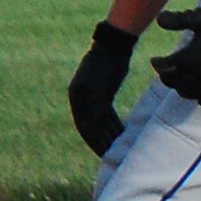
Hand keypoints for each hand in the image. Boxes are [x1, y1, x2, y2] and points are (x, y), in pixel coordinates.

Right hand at [68, 20, 138, 157]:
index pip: (84, 126)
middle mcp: (82, 98)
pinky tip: (123, 132)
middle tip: (114, 155)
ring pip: (101, 120)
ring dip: (109, 133)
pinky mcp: (104, 92)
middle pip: (92, 125)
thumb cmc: (107, 66)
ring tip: (121, 147)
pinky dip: (114, 123)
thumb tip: (92, 131)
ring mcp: (93, 94)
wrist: (115, 45)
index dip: (94, 142)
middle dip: (102, 141)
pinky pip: (107, 112)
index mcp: (77, 98)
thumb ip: (97, 110)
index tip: (105, 155)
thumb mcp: (102, 90)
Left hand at [152, 0, 200, 105]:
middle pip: (175, 82)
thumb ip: (179, 19)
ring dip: (181, 87)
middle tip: (166, 70)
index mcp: (194, 55)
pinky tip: (197, 88)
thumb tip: (158, 19)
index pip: (167, 67)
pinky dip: (198, 97)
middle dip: (167, 76)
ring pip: (189, 93)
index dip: (158, 64)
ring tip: (180, 78)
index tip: (155, 60)